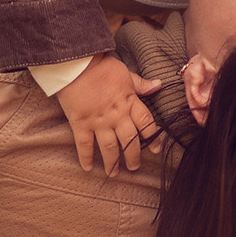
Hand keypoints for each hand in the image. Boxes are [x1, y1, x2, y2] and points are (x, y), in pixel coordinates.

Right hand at [54, 53, 161, 174]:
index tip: (156, 149)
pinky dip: (86, 158)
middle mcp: (116, 115)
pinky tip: (88, 168)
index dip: (153, 137)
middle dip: (133, 156)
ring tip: (114, 173)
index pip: (146, 123)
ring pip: (110, 147)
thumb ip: (141, 84)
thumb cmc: (101, 66)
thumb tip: (159, 84)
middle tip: (134, 167)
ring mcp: (98, 121)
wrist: (76, 63)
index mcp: (129, 102)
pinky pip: (84, 145)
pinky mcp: (80, 123)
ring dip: (113, 162)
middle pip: (129, 140)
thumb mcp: (126, 73)